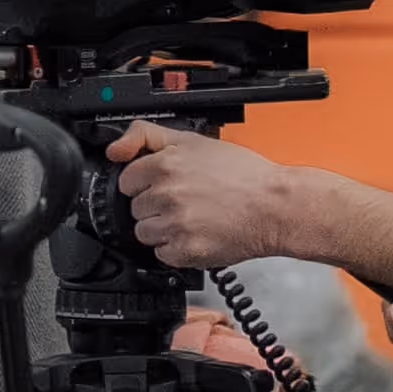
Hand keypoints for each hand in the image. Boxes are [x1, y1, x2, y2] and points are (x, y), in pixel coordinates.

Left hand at [102, 122, 324, 270]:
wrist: (277, 207)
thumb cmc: (245, 175)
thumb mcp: (194, 140)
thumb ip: (146, 136)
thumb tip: (115, 149)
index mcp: (165, 165)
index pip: (127, 181)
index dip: (145, 184)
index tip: (163, 186)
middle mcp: (168, 195)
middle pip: (136, 208)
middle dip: (155, 206)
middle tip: (186, 201)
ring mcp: (176, 225)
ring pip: (145, 233)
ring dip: (163, 229)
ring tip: (192, 219)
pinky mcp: (187, 251)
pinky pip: (162, 255)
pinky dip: (176, 249)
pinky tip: (197, 234)